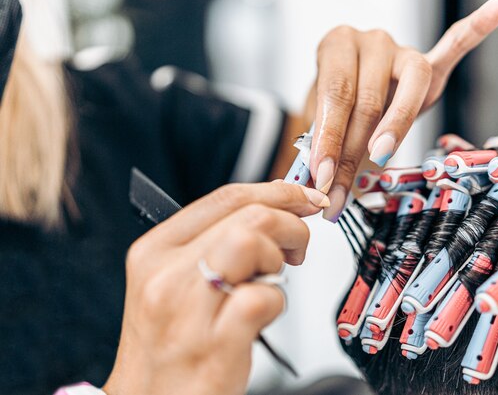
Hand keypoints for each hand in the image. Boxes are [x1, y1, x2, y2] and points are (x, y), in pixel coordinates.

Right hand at [103, 182, 327, 394]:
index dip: (276, 191)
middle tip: (297, 247)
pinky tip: (264, 314)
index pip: (225, 197)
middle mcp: (166, 276)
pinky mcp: (216, 344)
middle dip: (290, 224)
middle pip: (247, 216)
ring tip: (270, 281)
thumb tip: (270, 208)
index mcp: (154, 251)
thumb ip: (213, 244)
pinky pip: (264, 297)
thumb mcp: (174, 283)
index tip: (304, 198)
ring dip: (278, 259)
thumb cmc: (169, 345)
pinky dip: (277, 301)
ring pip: (252, 243)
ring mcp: (188, 310)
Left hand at [307, 0, 497, 220]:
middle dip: (352, 150)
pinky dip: (477, 28)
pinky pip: (455, 45)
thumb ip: (325, 145)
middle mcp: (371, 42)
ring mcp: (402, 50)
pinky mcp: (430, 64)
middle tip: (339, 186)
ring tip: (381, 154)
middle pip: (368, 98)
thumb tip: (323, 185)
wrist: (350, 96)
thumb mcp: (320, 121)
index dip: (330, 138)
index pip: (335, 94)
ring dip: (394, 129)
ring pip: (408, 89)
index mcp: (336, 46)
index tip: (323, 175)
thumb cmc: (336, 107)